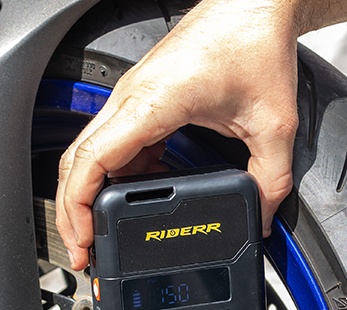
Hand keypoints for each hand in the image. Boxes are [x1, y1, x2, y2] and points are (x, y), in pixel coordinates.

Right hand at [56, 0, 303, 270]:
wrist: (254, 3)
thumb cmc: (253, 42)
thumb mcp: (272, 125)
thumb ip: (270, 182)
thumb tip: (261, 220)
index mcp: (151, 104)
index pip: (91, 161)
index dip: (79, 207)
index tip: (85, 239)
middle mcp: (130, 101)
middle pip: (77, 163)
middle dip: (73, 211)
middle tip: (84, 249)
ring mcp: (132, 101)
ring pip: (89, 156)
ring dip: (89, 196)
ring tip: (101, 232)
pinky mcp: (143, 103)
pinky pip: (114, 147)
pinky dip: (114, 178)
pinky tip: (132, 199)